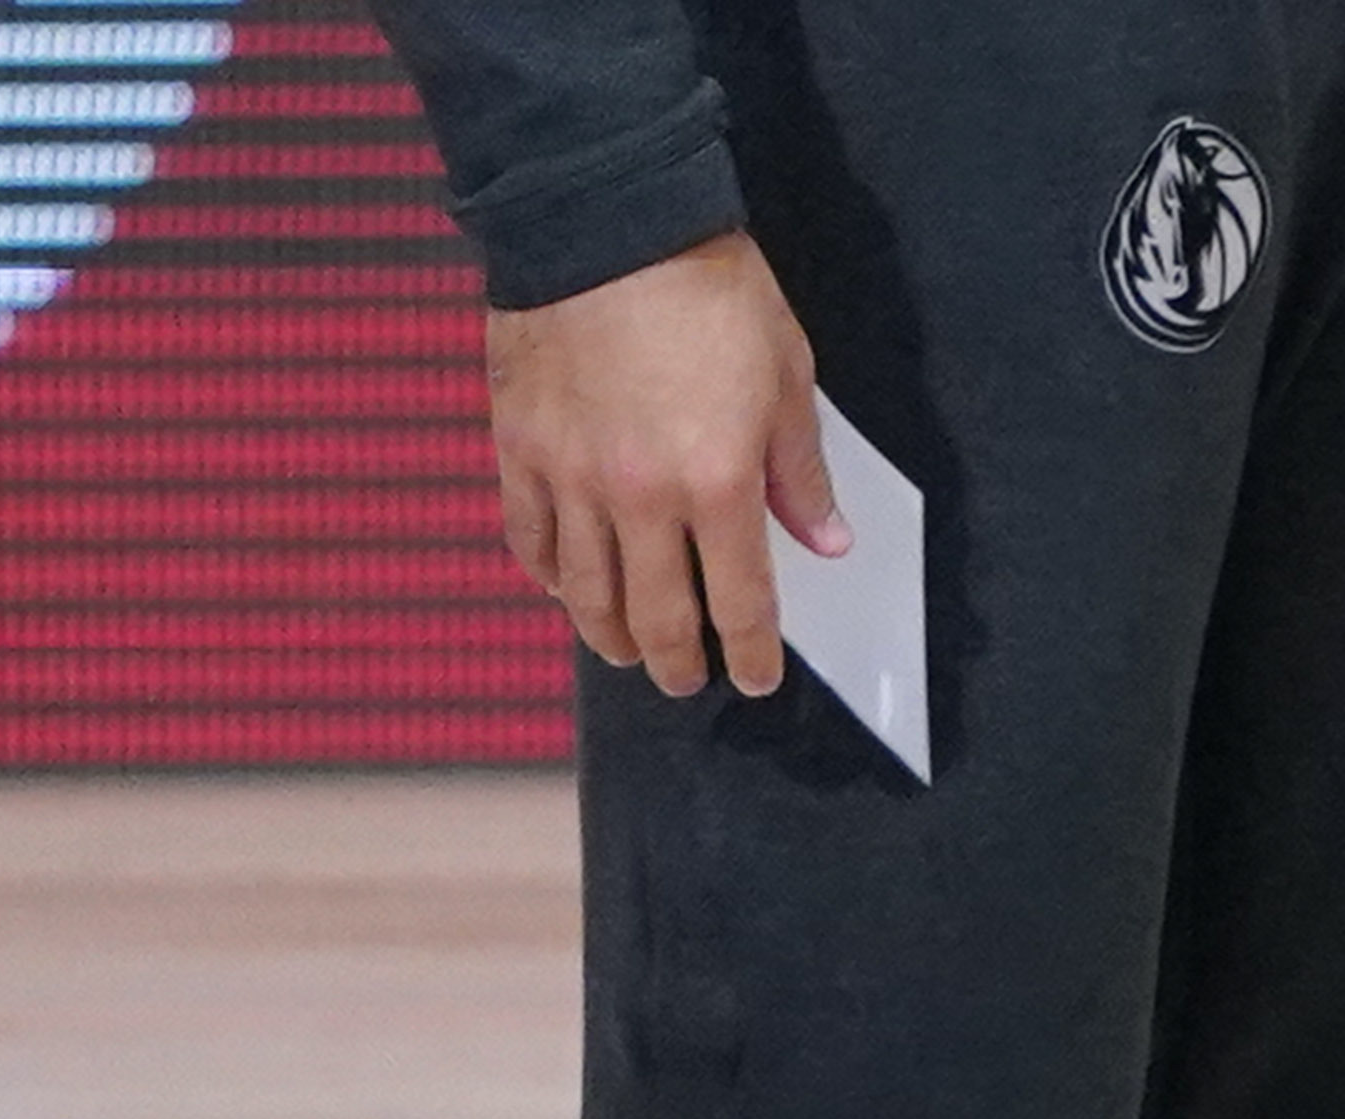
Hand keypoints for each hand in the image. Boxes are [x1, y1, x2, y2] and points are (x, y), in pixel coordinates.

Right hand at [482, 230, 843, 700]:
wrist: (606, 214)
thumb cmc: (705, 283)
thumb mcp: (785, 372)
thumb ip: (801, 470)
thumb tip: (825, 541)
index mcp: (718, 481)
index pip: (740, 603)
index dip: (750, 655)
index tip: (755, 677)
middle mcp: (642, 497)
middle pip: (658, 620)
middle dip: (679, 664)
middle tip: (688, 677)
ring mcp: (571, 478)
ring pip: (587, 596)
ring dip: (610, 638)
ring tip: (627, 651)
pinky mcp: (519, 449)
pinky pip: (529, 541)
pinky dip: (551, 578)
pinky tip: (568, 590)